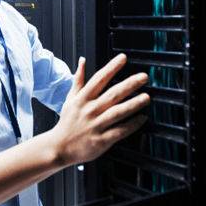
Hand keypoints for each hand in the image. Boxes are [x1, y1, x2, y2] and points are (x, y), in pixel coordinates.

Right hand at [47, 53, 150, 167]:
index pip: (99, 79)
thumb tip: (82, 61)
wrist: (59, 147)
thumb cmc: (66, 122)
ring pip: (117, 112)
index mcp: (82, 99)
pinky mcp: (101, 140)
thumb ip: (78, 80)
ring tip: (146, 97)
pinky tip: (142, 118)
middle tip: (143, 77)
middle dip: (129, 84)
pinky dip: (131, 125)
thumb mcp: (70, 98)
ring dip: (133, 104)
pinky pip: (119, 131)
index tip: (123, 58)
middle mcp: (90, 110)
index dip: (111, 67)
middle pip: (112, 95)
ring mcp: (96, 125)